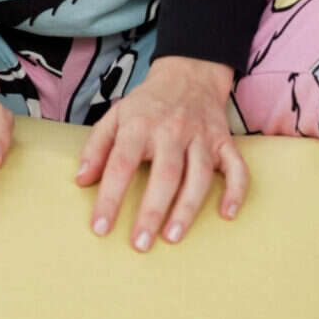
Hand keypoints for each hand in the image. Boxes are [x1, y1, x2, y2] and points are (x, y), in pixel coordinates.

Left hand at [75, 55, 248, 249]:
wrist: (188, 74)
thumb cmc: (147, 104)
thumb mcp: (115, 116)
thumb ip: (96, 147)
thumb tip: (82, 180)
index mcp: (140, 125)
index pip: (121, 164)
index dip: (110, 197)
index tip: (100, 227)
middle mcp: (172, 131)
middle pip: (164, 174)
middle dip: (152, 211)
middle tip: (140, 244)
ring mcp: (202, 137)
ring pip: (198, 175)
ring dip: (187, 208)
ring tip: (173, 237)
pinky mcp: (224, 142)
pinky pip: (236, 168)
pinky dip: (236, 191)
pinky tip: (227, 214)